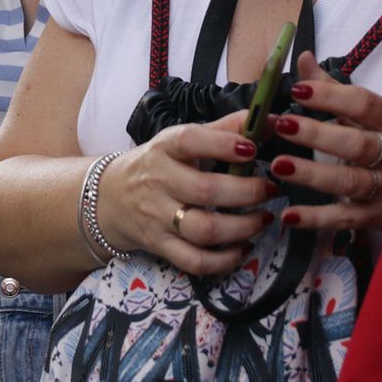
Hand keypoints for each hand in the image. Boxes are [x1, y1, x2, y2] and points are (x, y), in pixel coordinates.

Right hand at [99, 111, 277, 275]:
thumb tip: (271, 120)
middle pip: (205, 191)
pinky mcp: (161, 246)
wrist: (110, 198)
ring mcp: (158, 217)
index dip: (223, 144)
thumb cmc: (157, 165)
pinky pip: (195, 261)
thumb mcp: (181, 141)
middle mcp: (159, 181)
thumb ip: (225, 130)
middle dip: (246, 192)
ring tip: (264, 219)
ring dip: (242, 227)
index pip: (190, 141)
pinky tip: (244, 247)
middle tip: (271, 189)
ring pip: (203, 230)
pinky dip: (224, 260)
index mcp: (164, 148)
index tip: (252, 148)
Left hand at [265, 52, 381, 231]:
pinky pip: (347, 218)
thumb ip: (334, 88)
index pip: (363, 104)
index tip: (297, 90)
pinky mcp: (380, 217)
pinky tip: (289, 214)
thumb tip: (302, 58)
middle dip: (317, 135)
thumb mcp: (377, 112)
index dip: (330, 97)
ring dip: (313, 175)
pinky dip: (318, 219)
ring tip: (278, 165)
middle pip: (356, 144)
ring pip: (350, 182)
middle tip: (282, 126)